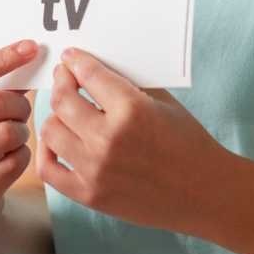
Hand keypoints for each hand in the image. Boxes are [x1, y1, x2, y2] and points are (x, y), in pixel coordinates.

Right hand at [0, 40, 38, 235]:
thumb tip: (27, 56)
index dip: (4, 58)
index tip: (31, 48)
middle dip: (18, 104)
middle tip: (21, 109)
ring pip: (7, 133)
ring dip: (21, 131)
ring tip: (14, 136)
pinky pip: (15, 162)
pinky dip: (22, 156)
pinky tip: (11, 159)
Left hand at [39, 48, 229, 234]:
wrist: (206, 193)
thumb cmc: (188, 143)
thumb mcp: (163, 102)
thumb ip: (128, 83)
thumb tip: (95, 64)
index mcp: (131, 109)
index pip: (88, 74)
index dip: (75, 61)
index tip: (70, 58)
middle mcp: (109, 138)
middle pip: (62, 100)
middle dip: (61, 82)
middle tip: (64, 79)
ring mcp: (96, 169)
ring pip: (50, 130)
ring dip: (55, 117)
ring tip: (65, 113)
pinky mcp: (90, 195)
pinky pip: (48, 170)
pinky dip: (47, 153)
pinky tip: (58, 143)